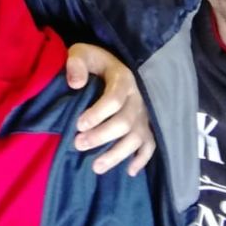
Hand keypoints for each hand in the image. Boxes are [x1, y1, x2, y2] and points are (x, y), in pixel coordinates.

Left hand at [66, 42, 154, 175]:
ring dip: (117, 154)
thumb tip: (75, 84)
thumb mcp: (81, 54)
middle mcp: (137, 98)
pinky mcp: (145, 126)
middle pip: (124, 122)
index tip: (79, 124)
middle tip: (78, 144)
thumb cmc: (93, 62)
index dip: (98, 113)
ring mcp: (143, 114)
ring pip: (136, 138)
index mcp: (123, 78)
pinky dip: (142, 159)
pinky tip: (129, 171)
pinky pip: (150, 145)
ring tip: (96, 167)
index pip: (114, 99)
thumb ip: (76, 64)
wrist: (109, 65)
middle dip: (101, 136)